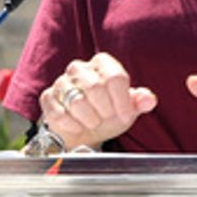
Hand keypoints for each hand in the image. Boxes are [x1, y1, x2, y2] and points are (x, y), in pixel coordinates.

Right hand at [38, 52, 156, 150]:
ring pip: (76, 100)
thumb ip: (140, 102)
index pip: (115, 77)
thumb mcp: (128, 109)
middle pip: (95, 87)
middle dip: (104, 110)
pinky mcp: (48, 97)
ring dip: (89, 119)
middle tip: (105, 118)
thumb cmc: (108, 115)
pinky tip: (78, 126)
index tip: (124, 115)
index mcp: (103, 64)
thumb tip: (149, 99)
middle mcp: (80, 68)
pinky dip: (72, 125)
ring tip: (93, 122)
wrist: (84, 133)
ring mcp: (61, 82)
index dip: (122, 101)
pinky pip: (59, 113)